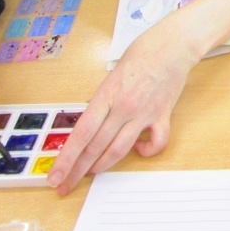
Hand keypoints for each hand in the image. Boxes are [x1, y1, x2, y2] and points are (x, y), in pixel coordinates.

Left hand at [47, 20, 195, 194]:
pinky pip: (156, 142)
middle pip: (95, 147)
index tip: (55, 176)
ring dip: (102, 166)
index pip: (82, 134)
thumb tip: (92, 116)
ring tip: (91, 173)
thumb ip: (102, 98)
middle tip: (64, 185)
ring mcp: (144, 114)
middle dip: (77, 170)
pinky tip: (140, 149)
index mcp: (107, 95)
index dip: (67, 159)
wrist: (174, 45)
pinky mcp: (163, 115)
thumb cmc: (143, 51)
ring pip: (120, 149)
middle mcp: (124, 108)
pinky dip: (147, 151)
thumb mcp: (111, 74)